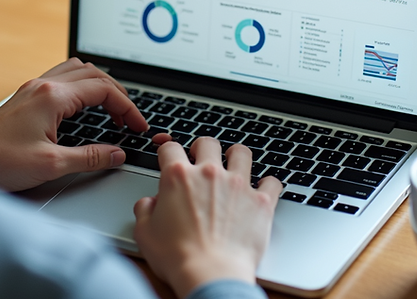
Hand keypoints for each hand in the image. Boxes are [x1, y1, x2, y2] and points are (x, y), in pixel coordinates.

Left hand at [0, 57, 147, 192]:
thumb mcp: (52, 165)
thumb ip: (91, 157)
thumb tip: (117, 153)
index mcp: (52, 97)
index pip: (103, 89)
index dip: (128, 107)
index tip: (138, 127)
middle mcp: (43, 86)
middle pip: (94, 74)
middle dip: (118, 94)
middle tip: (130, 119)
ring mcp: (32, 88)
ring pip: (77, 70)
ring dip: (100, 85)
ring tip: (112, 109)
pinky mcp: (25, 96)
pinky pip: (62, 78)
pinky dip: (81, 87)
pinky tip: (84, 106)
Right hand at [133, 137, 281, 297]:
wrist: (211, 274)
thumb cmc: (178, 257)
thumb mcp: (145, 233)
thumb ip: (144, 211)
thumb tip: (148, 204)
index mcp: (178, 177)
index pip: (170, 148)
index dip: (167, 151)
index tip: (169, 157)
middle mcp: (209, 174)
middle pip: (208, 143)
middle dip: (202, 148)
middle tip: (201, 159)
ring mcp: (238, 185)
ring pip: (242, 153)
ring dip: (236, 156)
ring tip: (234, 164)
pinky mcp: (261, 202)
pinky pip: (272, 181)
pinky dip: (268, 184)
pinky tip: (263, 189)